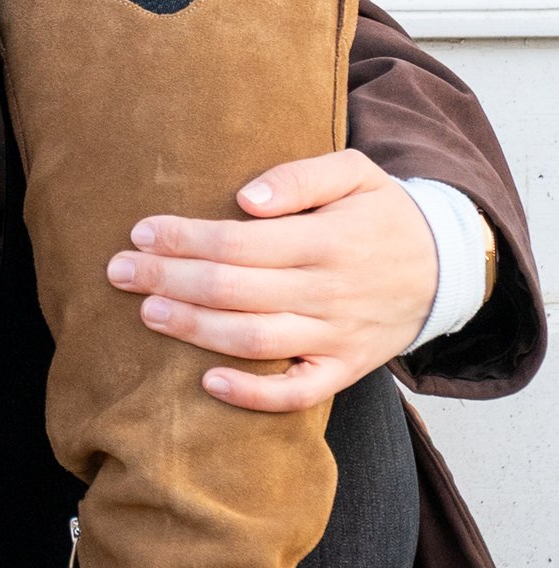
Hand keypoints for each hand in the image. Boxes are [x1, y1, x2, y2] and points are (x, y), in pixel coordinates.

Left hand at [105, 150, 439, 413]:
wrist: (447, 268)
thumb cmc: (383, 213)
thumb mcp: (356, 173)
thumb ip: (300, 177)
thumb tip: (245, 197)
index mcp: (328, 240)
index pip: (241, 242)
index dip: (186, 238)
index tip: (141, 231)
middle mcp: (329, 292)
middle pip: (236, 290)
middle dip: (170, 280)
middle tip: (119, 271)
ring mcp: (337, 337)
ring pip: (256, 340)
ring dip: (194, 329)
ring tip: (147, 312)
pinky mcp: (344, 370)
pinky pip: (297, 393)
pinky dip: (254, 394)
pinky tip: (208, 383)